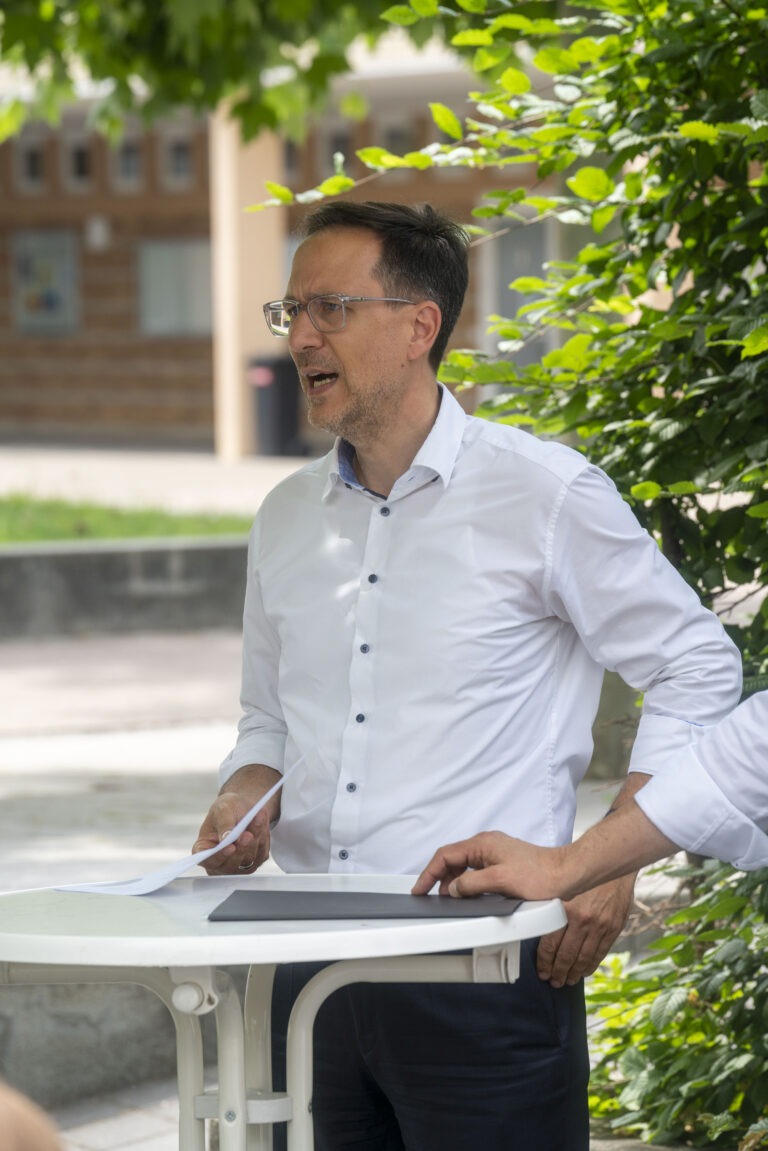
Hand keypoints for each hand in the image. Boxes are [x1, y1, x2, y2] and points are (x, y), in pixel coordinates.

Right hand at [192, 764, 281, 875]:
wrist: (244, 808)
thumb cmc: (228, 809)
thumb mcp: (222, 809)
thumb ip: (224, 824)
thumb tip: (225, 839)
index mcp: (204, 849)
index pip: (206, 860)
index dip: (218, 856)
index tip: (230, 847)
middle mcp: (219, 862)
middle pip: (230, 864)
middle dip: (242, 848)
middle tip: (248, 834)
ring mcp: (237, 864)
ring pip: (248, 859)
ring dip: (256, 839)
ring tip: (258, 818)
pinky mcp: (254, 861)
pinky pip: (261, 854)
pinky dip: (263, 838)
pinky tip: (261, 823)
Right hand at [412, 831, 567, 900]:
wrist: (565, 874)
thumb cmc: (539, 875)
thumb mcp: (499, 881)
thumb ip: (471, 884)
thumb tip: (454, 889)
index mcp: (482, 844)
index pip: (445, 855)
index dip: (429, 873)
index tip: (419, 888)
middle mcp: (487, 845)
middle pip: (452, 860)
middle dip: (440, 878)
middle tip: (432, 897)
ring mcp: (495, 854)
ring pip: (464, 866)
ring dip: (454, 882)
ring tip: (451, 900)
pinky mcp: (503, 863)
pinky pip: (476, 871)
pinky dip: (468, 883)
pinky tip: (470, 896)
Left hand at [536, 872, 634, 987]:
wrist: (610, 863)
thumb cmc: (580, 873)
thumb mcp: (558, 886)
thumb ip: (549, 907)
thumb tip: (534, 926)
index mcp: (564, 908)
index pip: (550, 944)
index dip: (544, 962)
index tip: (541, 971)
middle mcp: (582, 919)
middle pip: (566, 956)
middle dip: (557, 972)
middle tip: (552, 981)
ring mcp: (600, 926)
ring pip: (583, 958)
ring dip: (573, 973)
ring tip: (566, 981)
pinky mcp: (613, 928)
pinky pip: (600, 953)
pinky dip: (590, 965)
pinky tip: (583, 971)